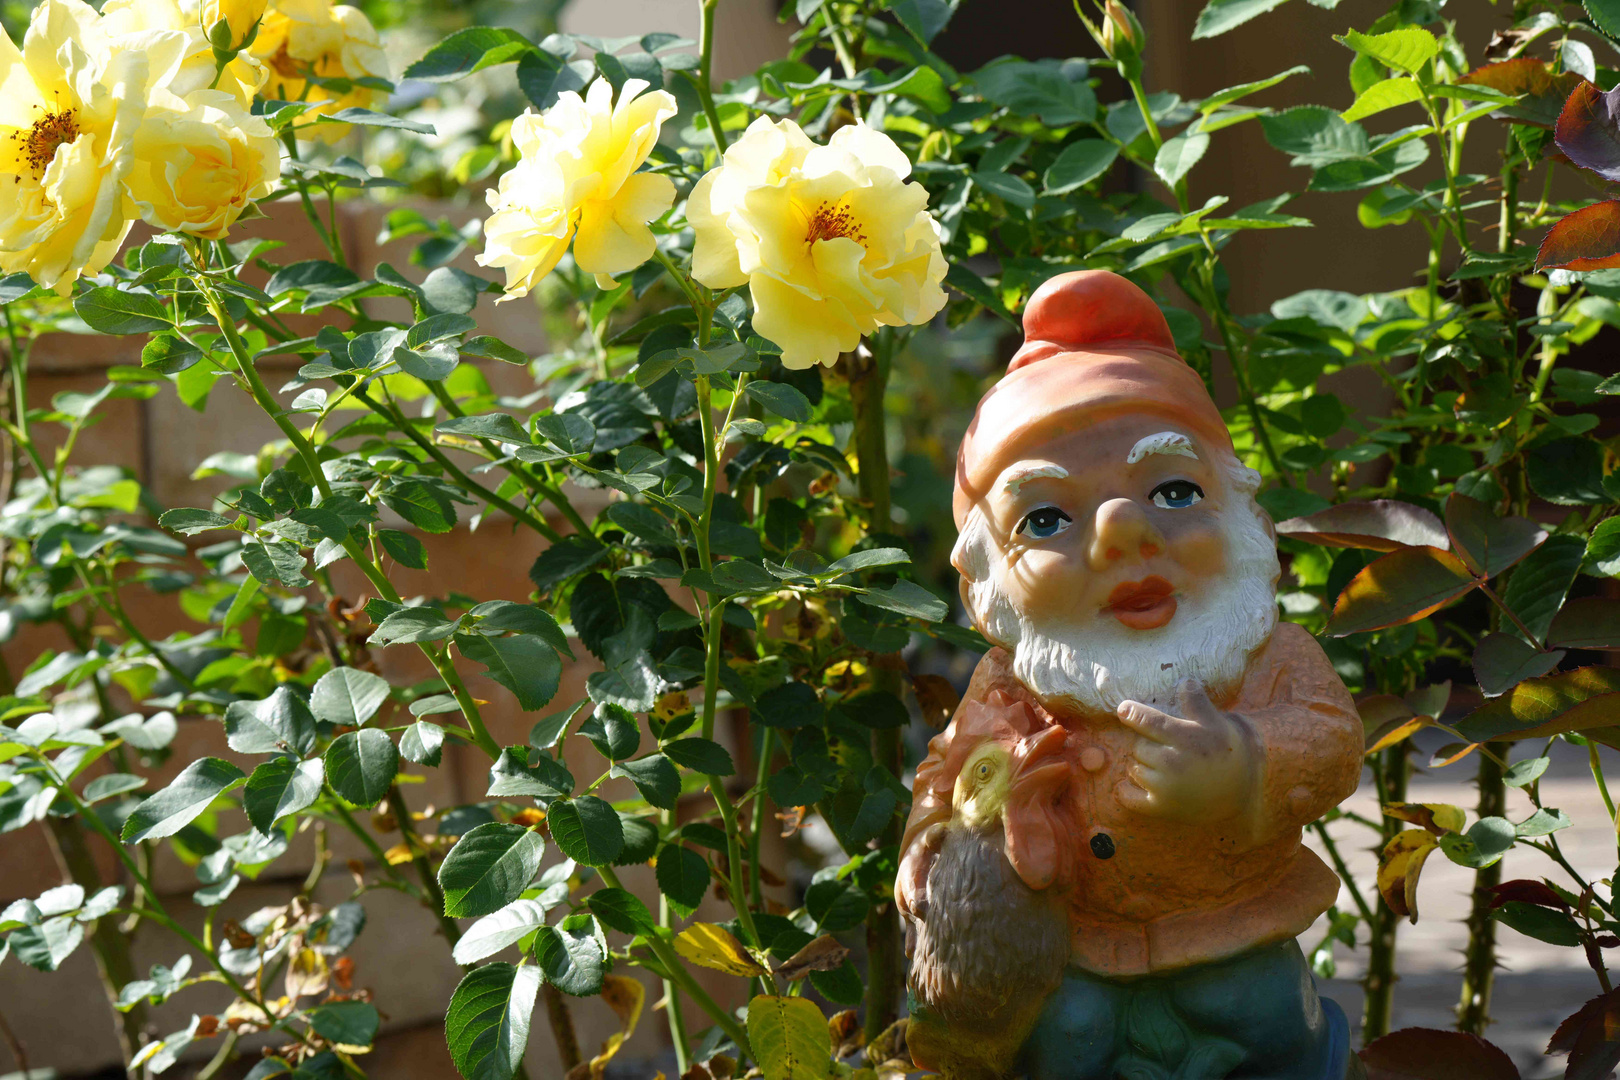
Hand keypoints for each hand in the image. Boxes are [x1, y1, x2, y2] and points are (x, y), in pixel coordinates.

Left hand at [1114, 679, 1257, 821]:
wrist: (1241, 791)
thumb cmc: (1226, 752)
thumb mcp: (1216, 722)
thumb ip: (1196, 701)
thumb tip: (1183, 680)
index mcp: (1186, 738)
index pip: (1148, 722)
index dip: (1132, 713)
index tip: (1123, 709)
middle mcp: (1173, 763)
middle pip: (1138, 746)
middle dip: (1144, 743)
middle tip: (1159, 746)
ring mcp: (1166, 788)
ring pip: (1134, 768)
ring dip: (1140, 765)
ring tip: (1157, 765)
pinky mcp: (1162, 808)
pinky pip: (1130, 797)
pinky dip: (1126, 791)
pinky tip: (1130, 785)